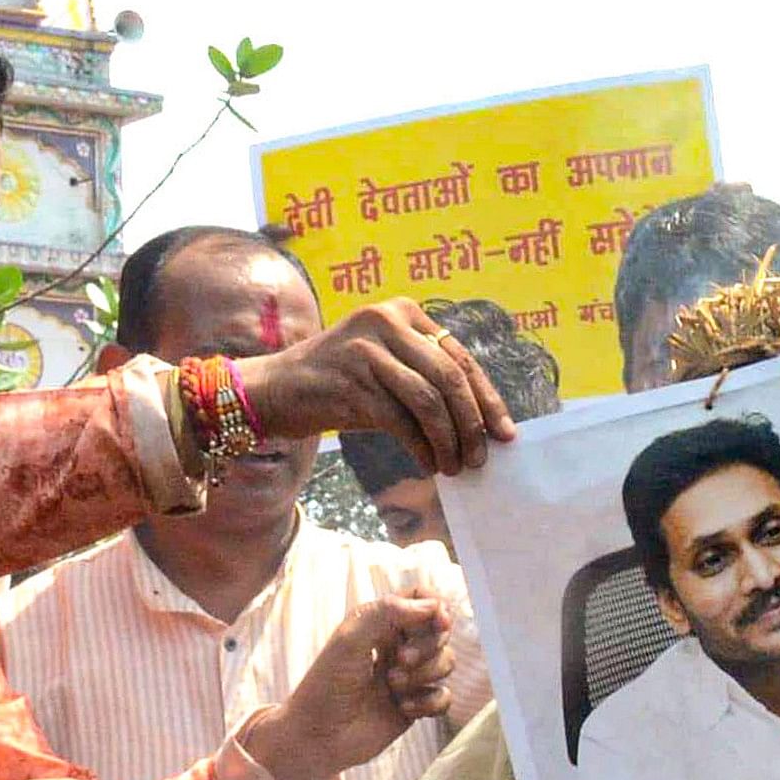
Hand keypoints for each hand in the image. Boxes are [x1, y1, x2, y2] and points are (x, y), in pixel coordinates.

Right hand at [234, 299, 515, 473]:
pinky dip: (422, 447)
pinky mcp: (350, 381)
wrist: (274, 389)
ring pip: (429, 401)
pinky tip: (428, 464)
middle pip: (450, 378)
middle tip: (480, 458)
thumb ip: (427, 378)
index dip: (487, 399)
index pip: (460, 357)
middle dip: (472, 424)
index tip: (504, 433)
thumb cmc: (340, 385)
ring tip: (454, 467)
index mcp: (403, 312)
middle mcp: (386, 321)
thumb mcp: (387, 367)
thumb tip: (481, 423)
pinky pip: (401, 421)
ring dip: (449, 441)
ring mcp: (366, 350)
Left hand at [248, 594, 454, 779]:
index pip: (420, 599)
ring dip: (425, 674)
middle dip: (427, 647)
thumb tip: (433, 605)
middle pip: (439, 632)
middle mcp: (397, 647)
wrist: (320, 737)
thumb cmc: (326, 685)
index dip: (436, 607)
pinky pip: (444, 697)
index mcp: (379, 624)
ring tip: (394, 687)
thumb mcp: (349, 639)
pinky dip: (428, 702)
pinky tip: (403, 708)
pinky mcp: (416, 705)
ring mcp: (409, 677)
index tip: (440, 621)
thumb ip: (387, 612)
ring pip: (446, 663)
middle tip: (400, 661)